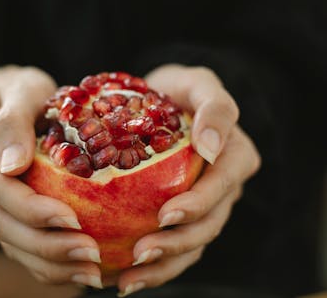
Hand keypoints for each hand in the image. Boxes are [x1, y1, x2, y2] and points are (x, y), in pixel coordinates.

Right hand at [0, 66, 102, 288]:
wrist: (11, 96)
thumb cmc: (22, 88)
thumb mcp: (21, 88)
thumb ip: (13, 121)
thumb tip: (12, 166)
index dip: (30, 208)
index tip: (72, 219)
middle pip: (1, 222)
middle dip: (45, 245)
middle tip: (90, 254)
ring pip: (9, 241)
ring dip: (49, 262)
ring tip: (92, 273)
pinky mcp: (2, 208)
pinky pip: (18, 244)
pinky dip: (46, 263)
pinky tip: (78, 271)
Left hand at [113, 64, 260, 295]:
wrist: (158, 102)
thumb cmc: (177, 89)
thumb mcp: (198, 82)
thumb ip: (214, 105)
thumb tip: (210, 147)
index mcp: (235, 155)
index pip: (223, 184)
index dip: (199, 203)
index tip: (166, 214)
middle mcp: (224, 185)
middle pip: (209, 222)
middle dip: (177, 242)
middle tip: (140, 251)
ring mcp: (205, 204)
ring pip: (193, 243)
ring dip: (164, 265)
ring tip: (129, 278)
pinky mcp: (183, 216)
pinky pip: (175, 247)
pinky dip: (154, 268)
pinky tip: (124, 280)